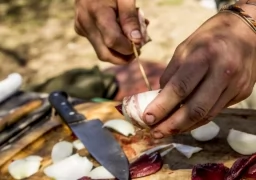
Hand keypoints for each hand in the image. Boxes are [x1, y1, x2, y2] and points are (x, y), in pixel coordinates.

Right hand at [74, 0, 149, 63]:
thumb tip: (136, 41)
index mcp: (96, 11)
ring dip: (119, 50)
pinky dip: (113, 44)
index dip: (128, 48)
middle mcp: (85, 23)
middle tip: (138, 47)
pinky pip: (99, 44)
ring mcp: (81, 27)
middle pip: (105, 54)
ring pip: (102, 51)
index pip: (112, 41)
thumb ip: (130, 17)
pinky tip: (122, 31)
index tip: (141, 43)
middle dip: (124, 56)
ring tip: (131, 35)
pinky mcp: (81, 30)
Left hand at [142, 12, 255, 137]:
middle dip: (172, 125)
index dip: (162, 106)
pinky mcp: (242, 93)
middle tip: (155, 133)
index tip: (147, 119)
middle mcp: (223, 72)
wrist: (244, 32)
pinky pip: (216, 112)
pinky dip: (197, 120)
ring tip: (166, 132)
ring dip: (184, 127)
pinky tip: (184, 124)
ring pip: (207, 115)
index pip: (180, 87)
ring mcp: (236, 85)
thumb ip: (171, 74)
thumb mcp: (184, 48)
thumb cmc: (208, 38)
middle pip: (196, 108)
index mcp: (205, 55)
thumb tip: (159, 98)